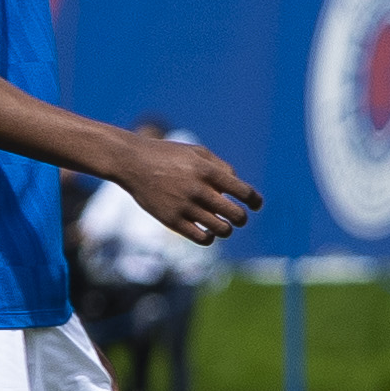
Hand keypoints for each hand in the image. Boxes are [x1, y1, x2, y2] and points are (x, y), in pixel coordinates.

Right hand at [114, 133, 261, 247]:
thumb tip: (236, 188)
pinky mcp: (172, 221)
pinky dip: (210, 237)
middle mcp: (199, 190)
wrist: (133, 162)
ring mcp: (185, 207)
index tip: (256, 205)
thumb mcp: (197, 152)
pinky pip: (202, 238)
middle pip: (236, 215)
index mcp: (208, 171)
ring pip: (221, 229)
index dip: (255, 201)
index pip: (243, 192)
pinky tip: (207, 231)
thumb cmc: (168, 155)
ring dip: (226, 229)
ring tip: (222, 224)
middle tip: (238, 217)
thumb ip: (221, 167)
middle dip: (241, 218)